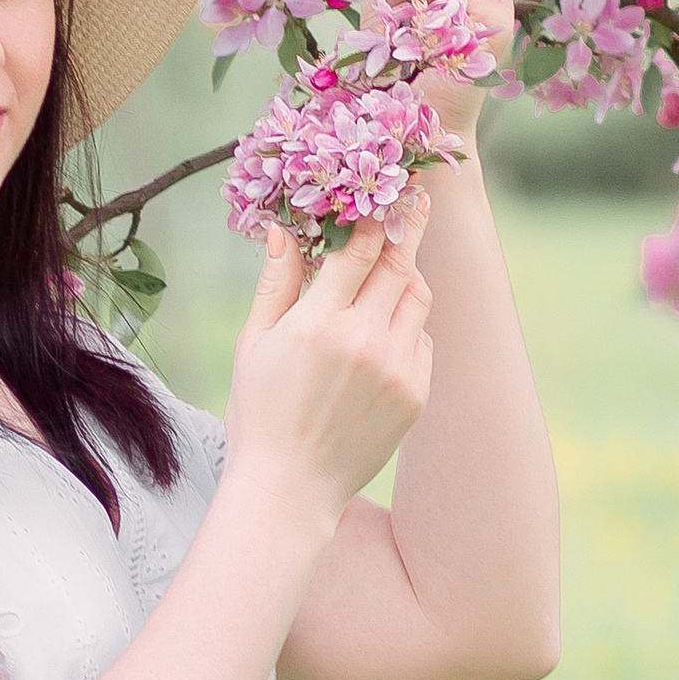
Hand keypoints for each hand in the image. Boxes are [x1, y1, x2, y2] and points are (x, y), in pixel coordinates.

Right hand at [223, 208, 433, 524]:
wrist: (291, 487)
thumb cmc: (261, 412)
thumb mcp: (254, 343)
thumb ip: (275, 282)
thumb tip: (283, 228)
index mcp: (318, 323)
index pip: (360, 249)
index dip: (375, 215)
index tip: (389, 192)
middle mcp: (364, 340)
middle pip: (400, 265)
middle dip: (404, 232)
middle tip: (414, 204)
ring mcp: (396, 369)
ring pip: (418, 298)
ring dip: (406, 279)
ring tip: (386, 279)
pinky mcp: (416, 394)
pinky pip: (424, 340)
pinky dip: (408, 328)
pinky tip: (378, 340)